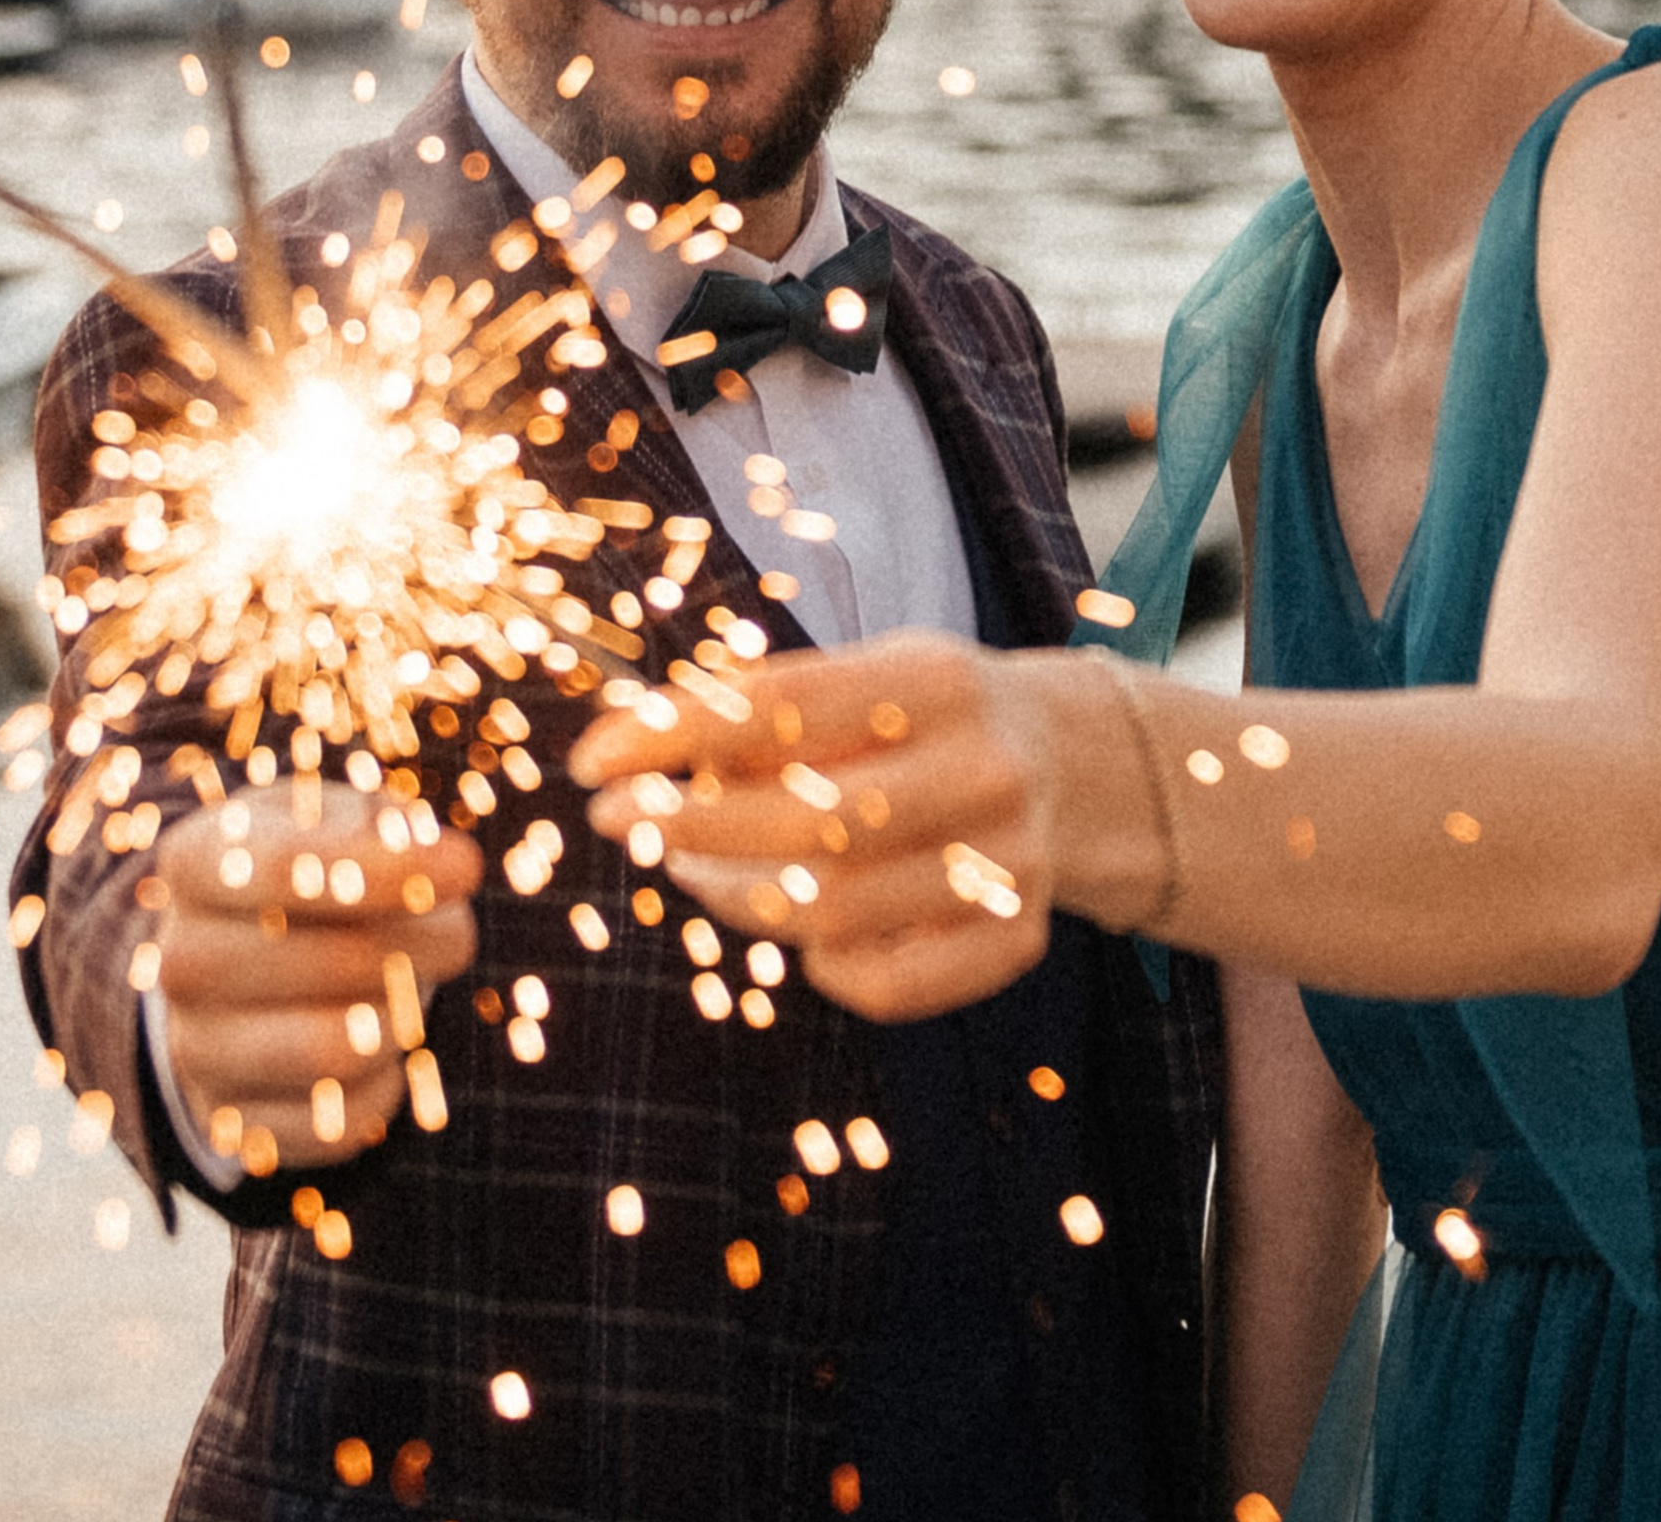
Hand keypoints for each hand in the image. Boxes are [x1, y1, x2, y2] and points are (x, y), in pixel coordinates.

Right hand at [151, 781, 480, 1172]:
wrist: (242, 952)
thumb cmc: (313, 864)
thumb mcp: (335, 816)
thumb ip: (380, 822)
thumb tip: (431, 856)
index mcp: (196, 861)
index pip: (289, 865)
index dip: (390, 869)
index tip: (466, 868)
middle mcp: (177, 960)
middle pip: (331, 961)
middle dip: (423, 944)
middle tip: (456, 936)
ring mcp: (194, 1050)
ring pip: (339, 1051)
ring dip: (404, 1016)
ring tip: (409, 988)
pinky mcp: (231, 1124)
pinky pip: (341, 1124)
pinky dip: (388, 1083)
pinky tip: (378, 1041)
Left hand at [569, 632, 1057, 1022]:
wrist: (1069, 764)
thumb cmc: (922, 717)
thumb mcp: (864, 675)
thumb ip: (766, 711)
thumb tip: (637, 753)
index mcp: (941, 681)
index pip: (787, 706)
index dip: (675, 735)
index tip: (592, 760)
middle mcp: (985, 770)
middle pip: (810, 821)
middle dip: (687, 825)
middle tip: (615, 820)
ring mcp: (1011, 863)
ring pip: (835, 913)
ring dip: (731, 894)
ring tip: (685, 862)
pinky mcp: (1019, 940)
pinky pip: (887, 984)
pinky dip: (820, 966)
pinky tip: (794, 927)